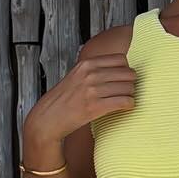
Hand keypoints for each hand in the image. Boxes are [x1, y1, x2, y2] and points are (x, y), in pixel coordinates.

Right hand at [22, 48, 137, 160]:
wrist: (48, 118)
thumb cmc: (63, 100)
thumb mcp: (76, 76)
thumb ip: (94, 70)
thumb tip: (118, 69)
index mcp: (86, 64)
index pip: (121, 59)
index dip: (126, 70)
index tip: (124, 78)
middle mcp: (90, 74)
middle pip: (127, 73)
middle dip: (130, 83)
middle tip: (127, 91)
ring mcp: (92, 90)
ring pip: (128, 88)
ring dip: (130, 95)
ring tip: (125, 100)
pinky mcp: (95, 107)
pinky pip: (124, 102)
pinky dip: (129, 105)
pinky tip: (125, 107)